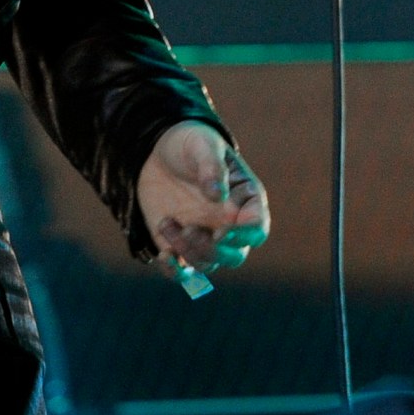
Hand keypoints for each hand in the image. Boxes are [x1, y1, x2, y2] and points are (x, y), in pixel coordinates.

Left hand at [135, 120, 268, 274]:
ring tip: (168, 223)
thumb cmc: (190, 143)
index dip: (244, 236)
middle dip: (213, 251)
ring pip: (207, 263)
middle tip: (190, 230)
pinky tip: (162, 255)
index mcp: (244, 200)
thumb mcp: (201, 145)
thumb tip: (218, 195)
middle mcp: (228, 224)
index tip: (222, 231)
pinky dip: (174, 271)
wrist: (156, 151)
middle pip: (234, 256)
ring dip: (187, 252)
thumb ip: (212, 167)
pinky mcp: (179, 244)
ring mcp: (204, 236)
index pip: (257, 229)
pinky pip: (182, 270)